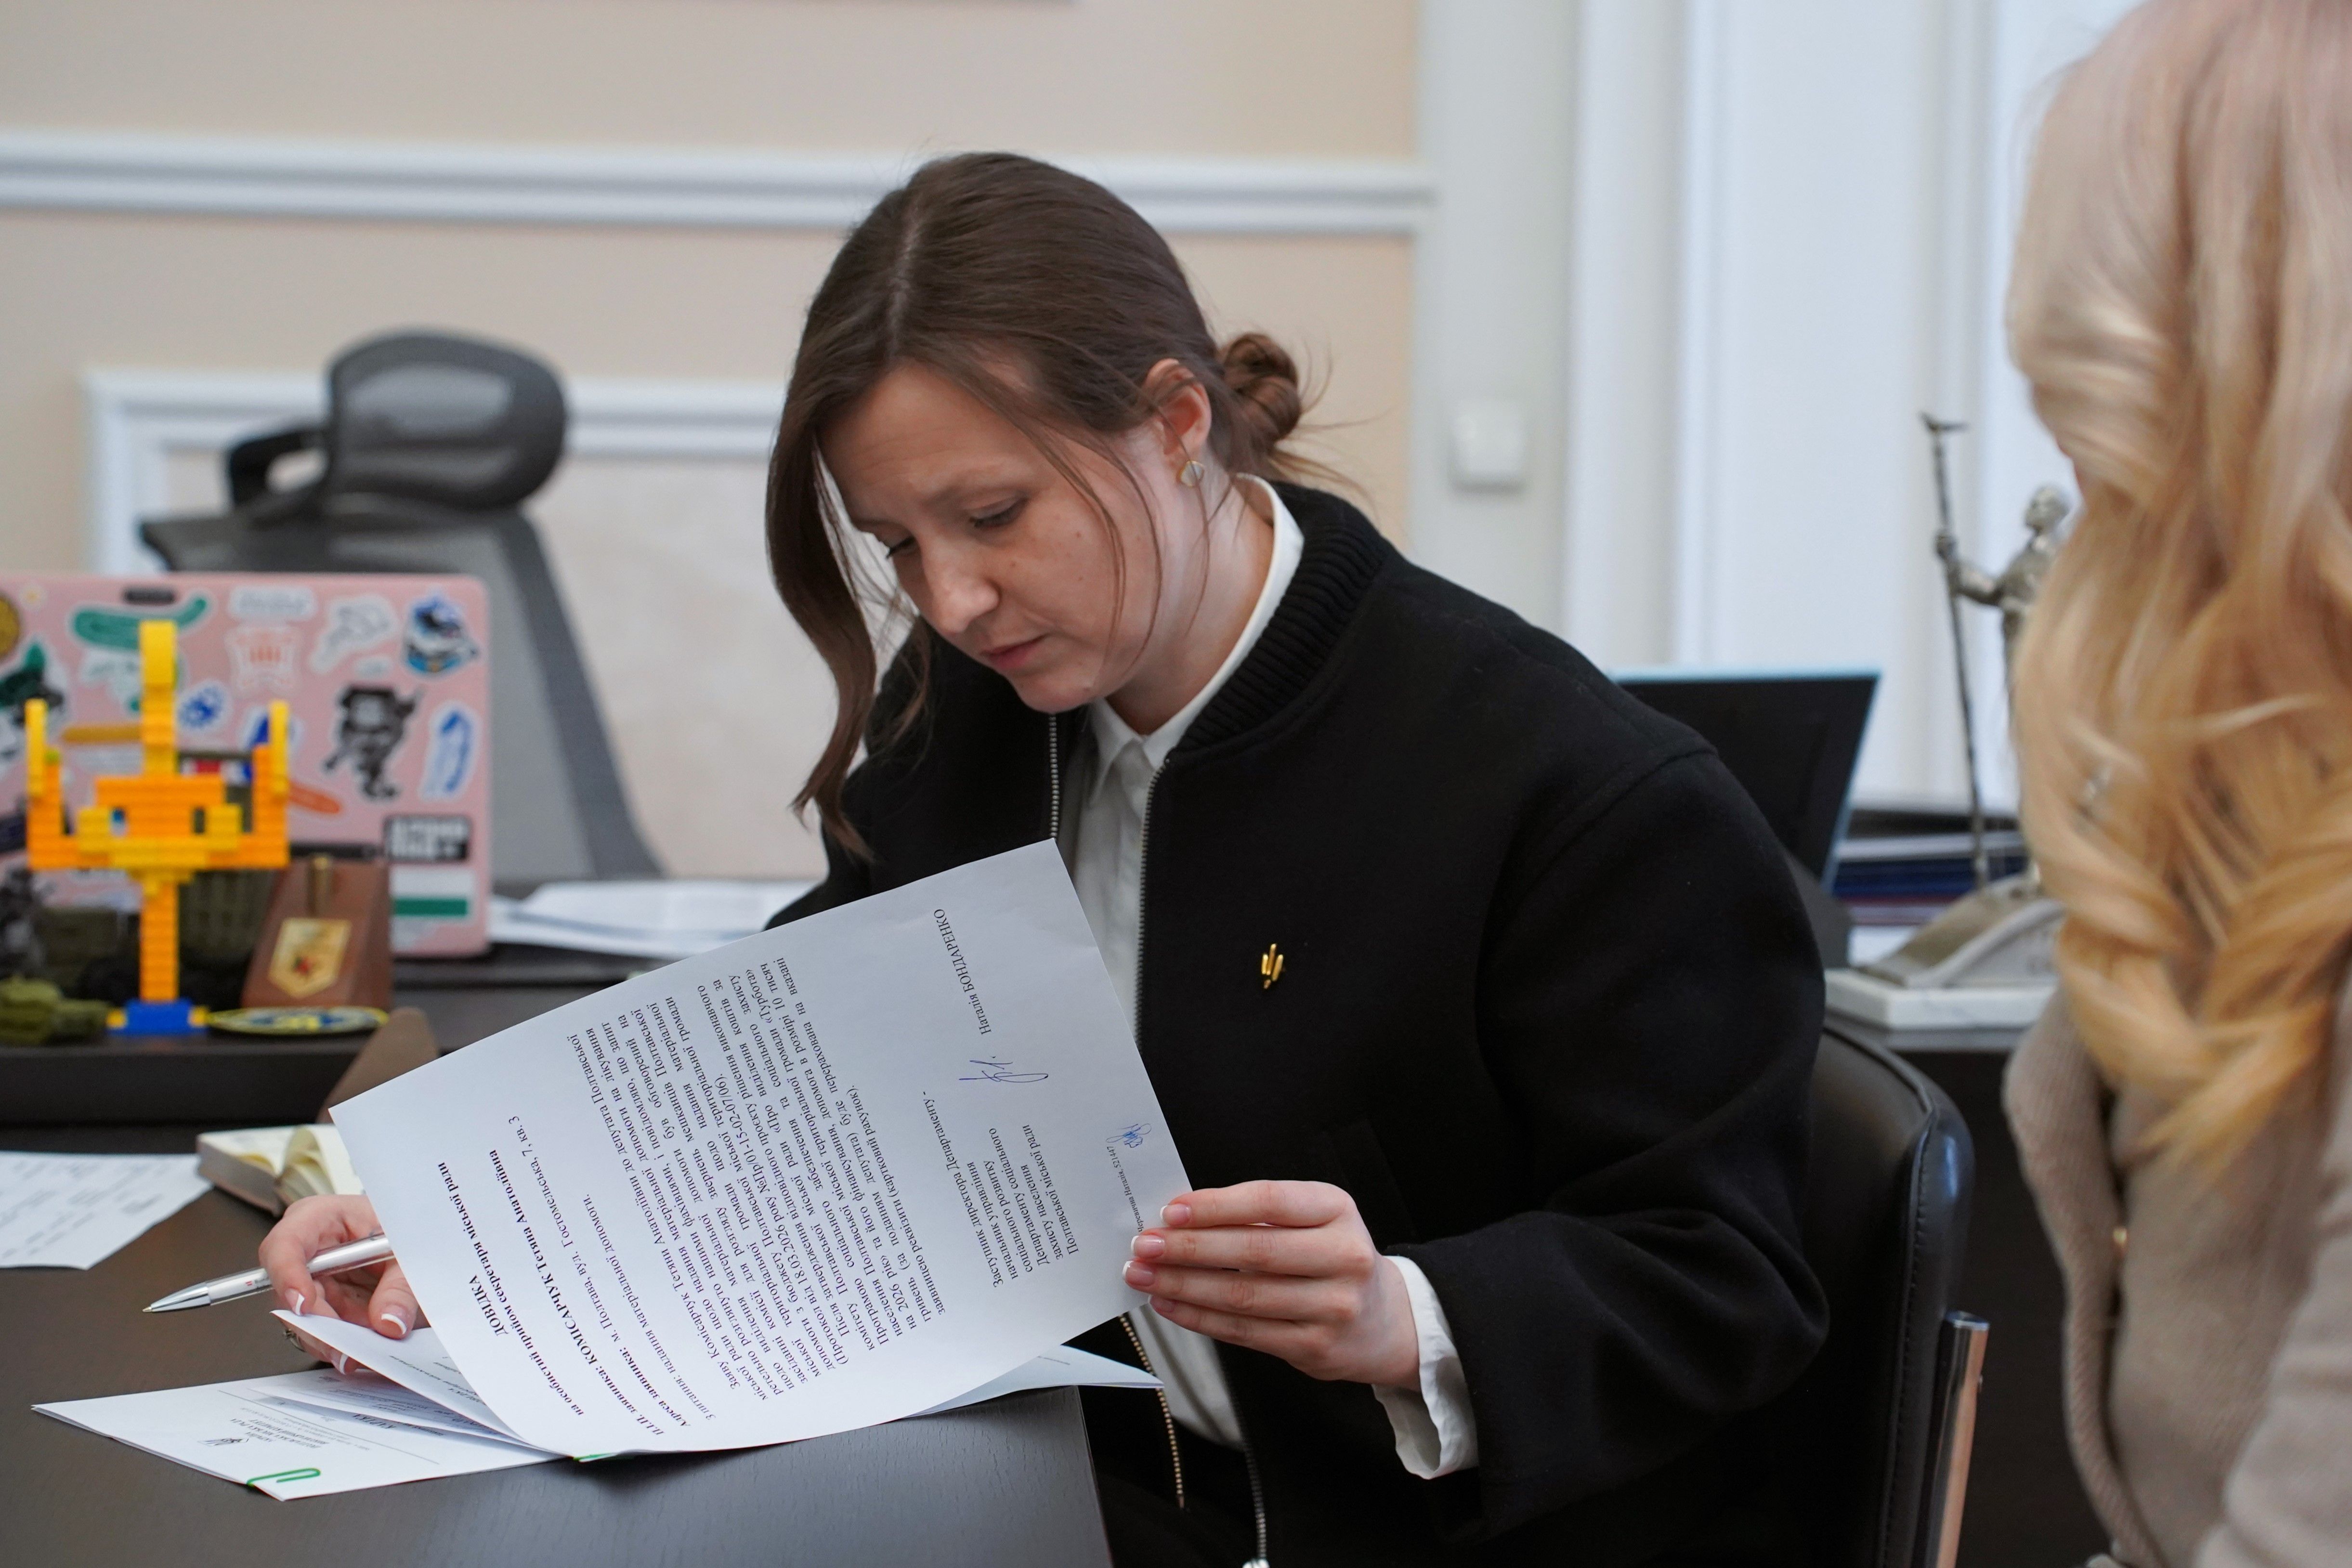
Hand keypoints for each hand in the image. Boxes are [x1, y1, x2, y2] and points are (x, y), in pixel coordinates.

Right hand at [257, 1194, 424, 1369]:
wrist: (411, 1236)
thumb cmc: (400, 1226)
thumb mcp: (407, 1247)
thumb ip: (400, 1284)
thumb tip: (388, 1322)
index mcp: (318, 1219)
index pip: (284, 1244)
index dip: (287, 1275)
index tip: (303, 1304)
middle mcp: (307, 1253)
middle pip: (289, 1295)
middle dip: (318, 1326)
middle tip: (345, 1349)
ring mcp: (313, 1283)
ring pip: (307, 1322)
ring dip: (334, 1341)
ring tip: (364, 1352)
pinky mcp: (325, 1307)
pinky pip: (325, 1334)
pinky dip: (345, 1344)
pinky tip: (366, 1349)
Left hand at [1122, 1180, 1418, 1388]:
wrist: (1383, 1321)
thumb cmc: (1332, 1258)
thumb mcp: (1315, 1218)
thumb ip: (1259, 1214)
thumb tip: (1181, 1216)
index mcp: (1337, 1210)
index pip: (1270, 1201)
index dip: (1216, 1205)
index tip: (1172, 1210)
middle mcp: (1343, 1256)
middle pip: (1253, 1251)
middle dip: (1189, 1248)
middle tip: (1145, 1245)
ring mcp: (1333, 1306)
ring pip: (1243, 1296)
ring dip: (1184, 1285)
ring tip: (1144, 1275)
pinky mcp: (1315, 1346)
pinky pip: (1244, 1331)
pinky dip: (1200, 1318)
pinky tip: (1170, 1304)